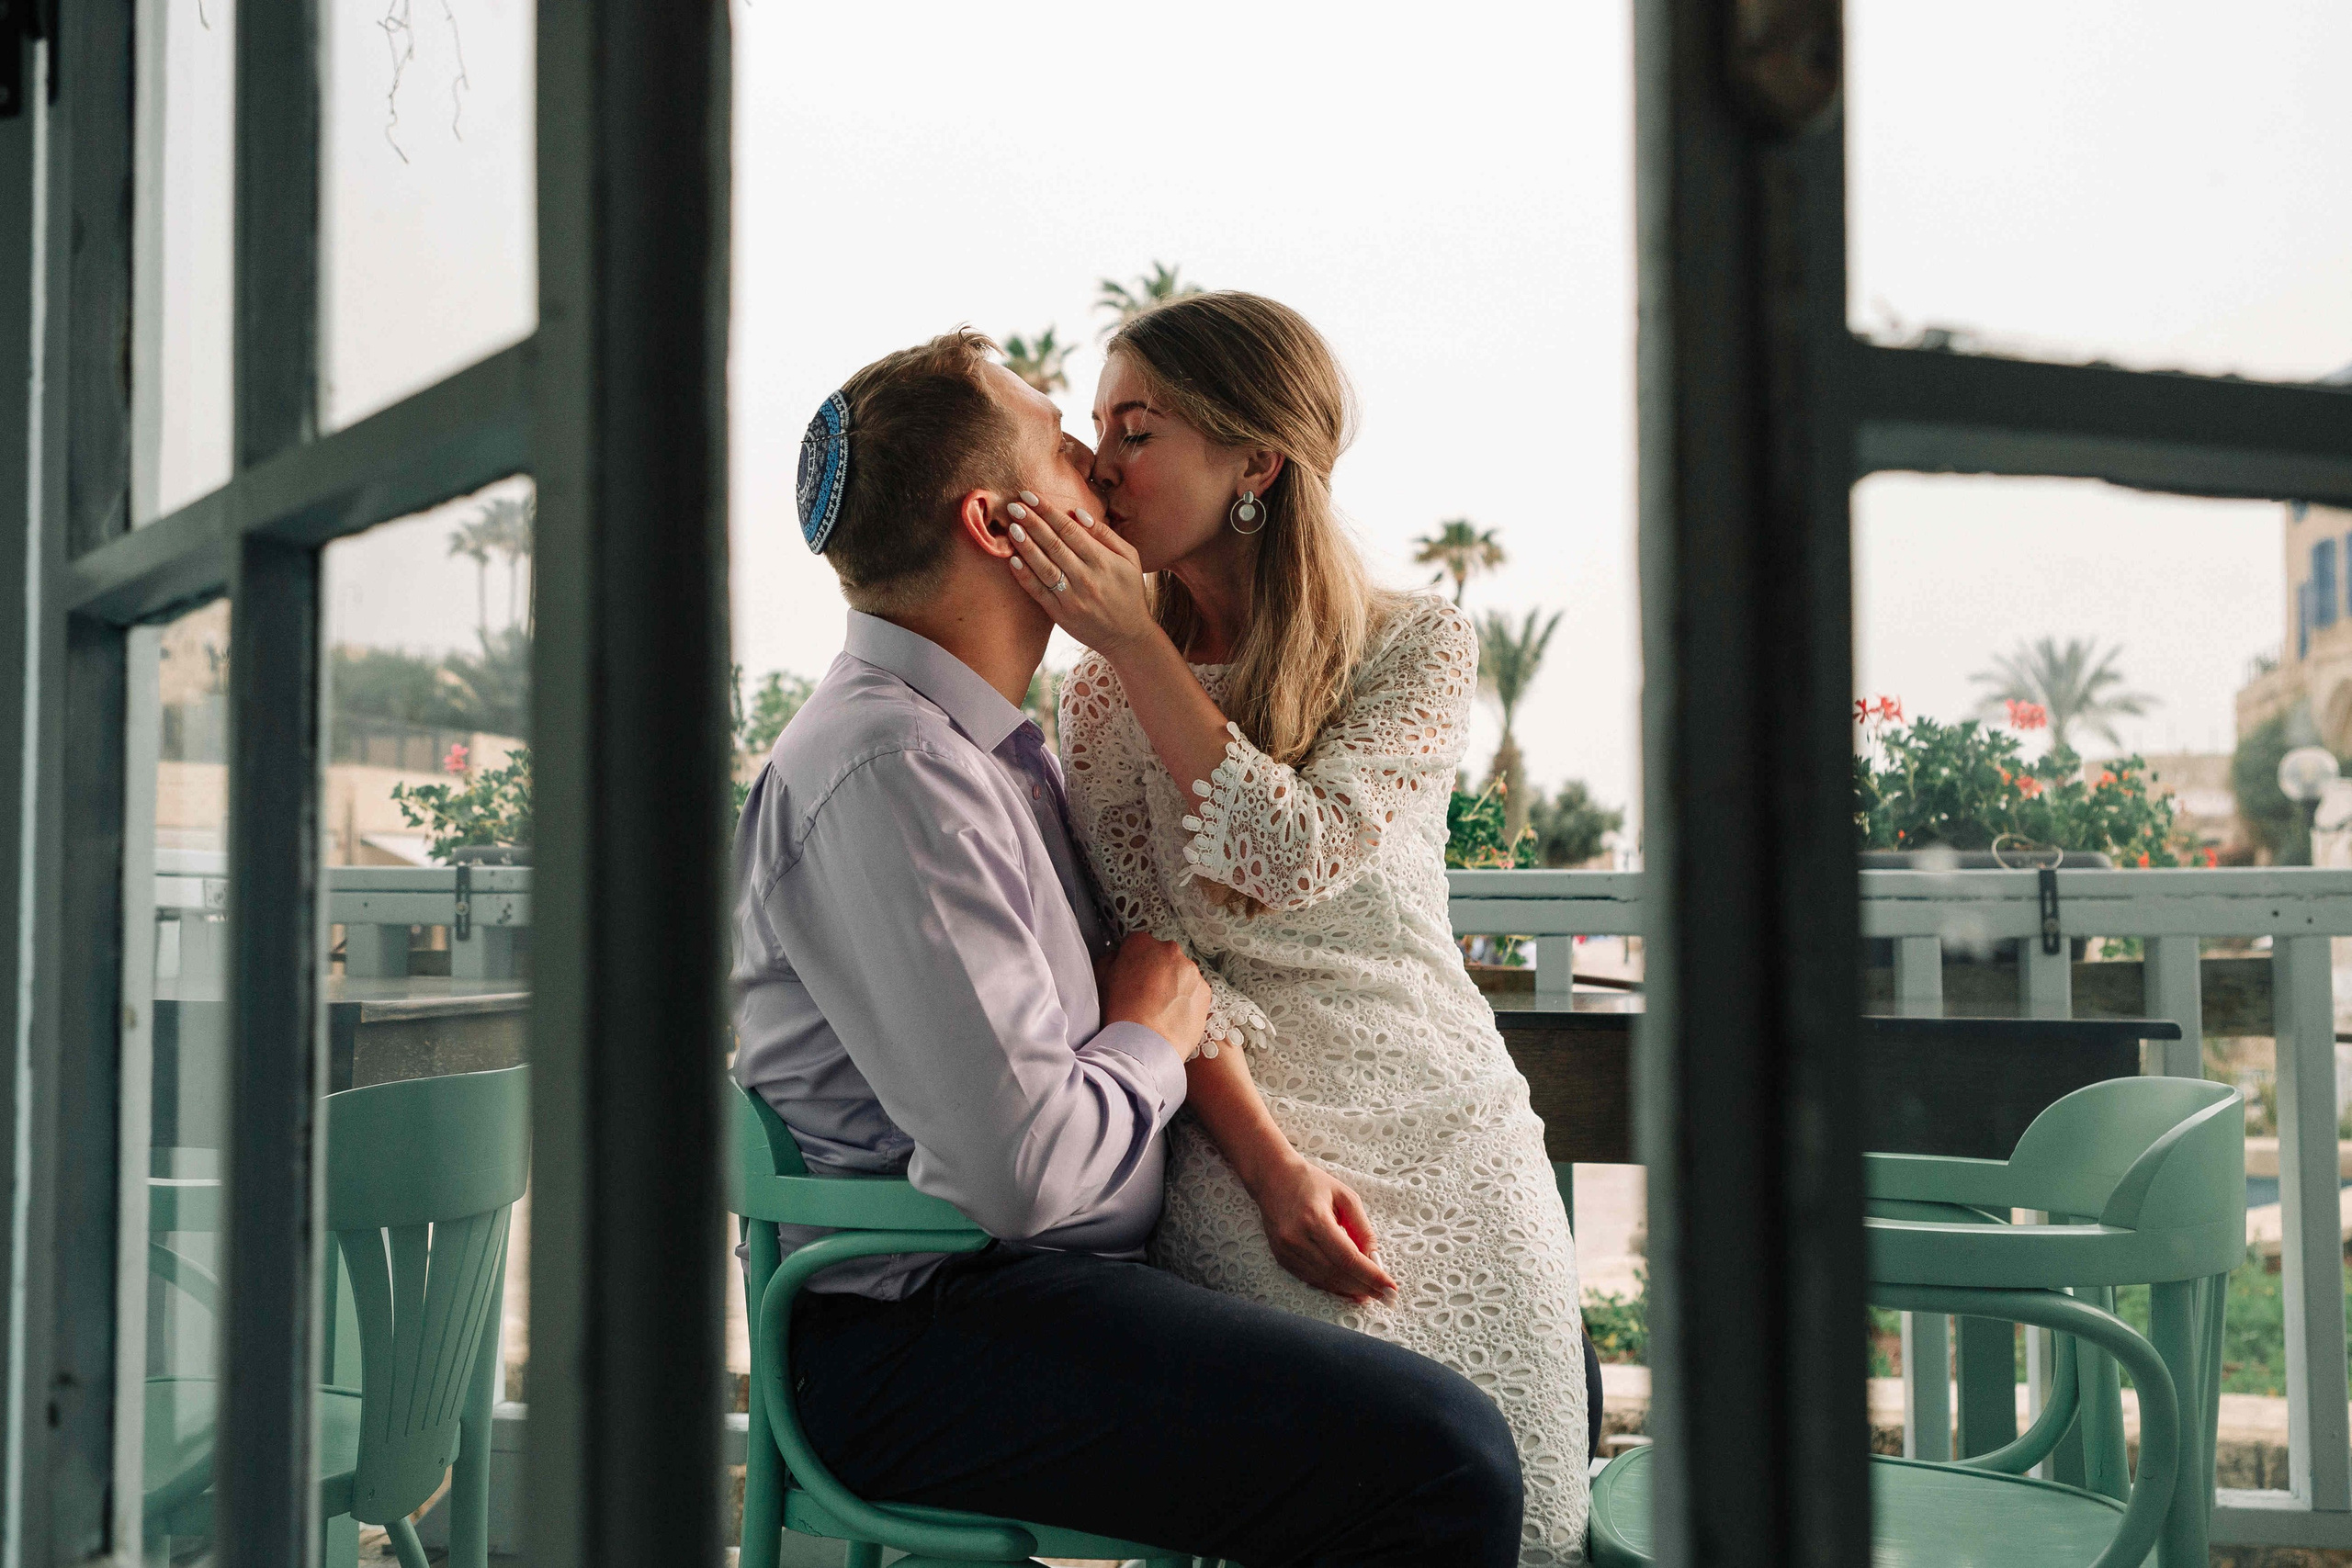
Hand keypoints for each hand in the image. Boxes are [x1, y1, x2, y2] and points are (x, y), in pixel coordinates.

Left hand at [1003, 493, 1159, 660]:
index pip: (1070, 529)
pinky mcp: (1061, 614)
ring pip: (1044, 566)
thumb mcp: (1130, 558)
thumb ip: (1105, 534)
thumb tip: (1078, 513)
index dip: (1048, 511)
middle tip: (1014, 505)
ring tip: (1012, 527)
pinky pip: (1039, 592)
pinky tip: (1012, 560)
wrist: (1128, 637)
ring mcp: (1072, 598)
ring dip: (1026, 546)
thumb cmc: (1129, 592)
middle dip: (1033, 522)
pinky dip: (1025, 576)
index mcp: (1103, 561)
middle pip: (1054, 545)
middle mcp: (1087, 578)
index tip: (1030, 496)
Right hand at [1101, 932, 1210, 1060]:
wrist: (1143, 1045)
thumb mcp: (1100, 979)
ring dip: (1172, 985)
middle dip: (1155, 970)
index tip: (1131, 975)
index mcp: (1142, 944)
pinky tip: (1173, 1016)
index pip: (1137, 943)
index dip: (1132, 961)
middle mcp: (1170, 950)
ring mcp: (1191, 970)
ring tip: (1159, 1010)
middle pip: (1162, 956)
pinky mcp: (1205, 991)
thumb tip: (1119, 957)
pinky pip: (1194, 991)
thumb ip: (1111, 959)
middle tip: (1145, 995)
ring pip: (1180, 973)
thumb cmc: (1119, 1014)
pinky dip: (1186, 1000)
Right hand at [1244, 1156, 1398, 1305]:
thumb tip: (1374, 1258)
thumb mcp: (1345, 1196)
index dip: (1371, 1276)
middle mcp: (1297, 1239)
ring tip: (1371, 1294)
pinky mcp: (1282, 1258)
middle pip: (1337, 1273)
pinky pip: (1311, 1279)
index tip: (1391, 1288)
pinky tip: (1349, 1289)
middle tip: (1386, 1296)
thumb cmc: (1311, 1182)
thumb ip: (1362, 1227)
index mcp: (1314, 1219)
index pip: (1348, 1257)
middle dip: (1365, 1287)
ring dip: (1350, 1290)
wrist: (1273, 1178)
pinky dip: (1332, 1286)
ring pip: (1324, 1280)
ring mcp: (1286, 1251)